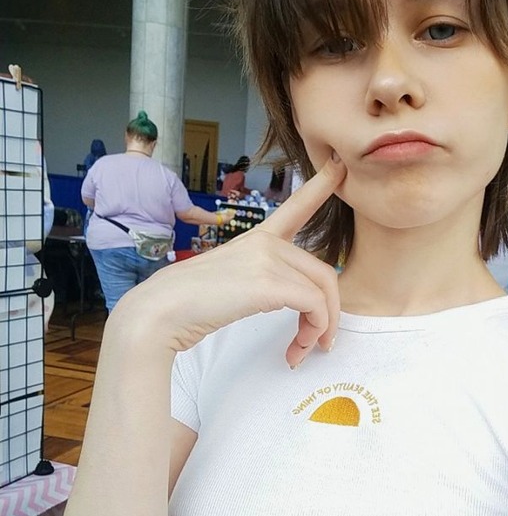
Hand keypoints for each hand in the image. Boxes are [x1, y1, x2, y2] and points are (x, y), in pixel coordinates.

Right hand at [111, 154, 346, 366]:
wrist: (160, 311)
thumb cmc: (187, 305)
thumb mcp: (230, 284)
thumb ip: (259, 283)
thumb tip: (284, 304)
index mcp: (257, 239)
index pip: (296, 208)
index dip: (322, 185)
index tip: (339, 166)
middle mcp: (266, 242)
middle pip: (324, 273)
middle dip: (329, 312)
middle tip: (321, 342)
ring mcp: (268, 258)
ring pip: (323, 292)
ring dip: (321, 327)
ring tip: (305, 350)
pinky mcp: (270, 282)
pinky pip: (315, 306)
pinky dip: (315, 331)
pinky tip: (297, 349)